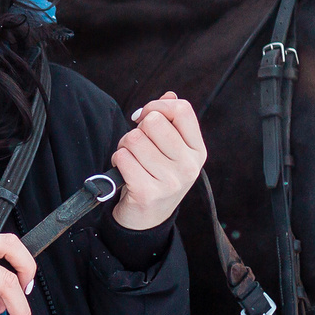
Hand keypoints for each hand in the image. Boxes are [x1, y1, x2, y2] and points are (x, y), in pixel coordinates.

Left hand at [111, 93, 205, 229]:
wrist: (147, 219)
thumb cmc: (156, 177)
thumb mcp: (170, 151)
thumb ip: (171, 122)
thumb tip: (169, 95)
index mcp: (197, 151)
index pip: (182, 110)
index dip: (157, 106)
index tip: (145, 117)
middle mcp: (188, 166)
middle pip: (153, 122)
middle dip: (137, 130)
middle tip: (137, 146)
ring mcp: (170, 181)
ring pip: (133, 139)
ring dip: (124, 147)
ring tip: (131, 161)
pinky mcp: (148, 192)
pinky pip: (123, 158)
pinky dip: (118, 161)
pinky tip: (124, 172)